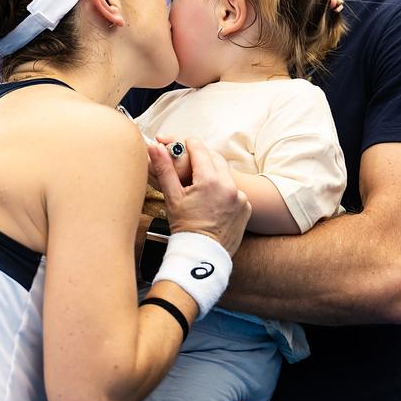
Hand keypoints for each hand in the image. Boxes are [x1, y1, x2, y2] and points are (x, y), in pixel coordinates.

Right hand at [149, 137, 249, 256]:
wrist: (202, 256)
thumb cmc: (185, 228)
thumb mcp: (172, 197)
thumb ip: (165, 169)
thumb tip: (155, 146)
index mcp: (210, 180)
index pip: (199, 148)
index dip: (186, 144)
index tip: (179, 146)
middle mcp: (229, 185)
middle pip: (214, 158)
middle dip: (201, 157)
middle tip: (187, 163)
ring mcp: (240, 197)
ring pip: (225, 174)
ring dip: (213, 174)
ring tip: (199, 185)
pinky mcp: (246, 208)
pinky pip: (234, 191)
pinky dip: (224, 191)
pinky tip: (212, 201)